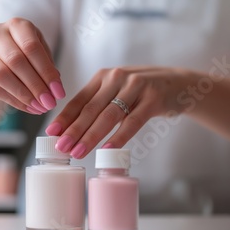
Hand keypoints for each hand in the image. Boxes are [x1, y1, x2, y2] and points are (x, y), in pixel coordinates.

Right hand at [0, 18, 64, 114]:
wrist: (2, 49)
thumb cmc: (27, 49)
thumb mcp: (41, 49)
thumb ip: (48, 66)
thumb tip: (55, 89)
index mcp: (16, 24)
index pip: (31, 47)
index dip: (46, 71)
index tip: (59, 92)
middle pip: (15, 61)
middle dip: (35, 86)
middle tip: (49, 103)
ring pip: (1, 75)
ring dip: (22, 95)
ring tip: (39, 107)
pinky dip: (13, 100)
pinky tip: (28, 107)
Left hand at [45, 67, 196, 158]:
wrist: (179, 84)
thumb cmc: (140, 92)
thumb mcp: (116, 92)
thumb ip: (97, 104)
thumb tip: (68, 129)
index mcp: (103, 77)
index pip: (78, 100)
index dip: (64, 118)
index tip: (50, 134)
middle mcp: (116, 78)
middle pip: (90, 109)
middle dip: (73, 130)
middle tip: (60, 148)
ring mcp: (136, 86)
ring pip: (108, 116)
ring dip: (91, 136)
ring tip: (78, 152)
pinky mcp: (154, 99)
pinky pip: (133, 121)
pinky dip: (119, 136)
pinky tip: (107, 149)